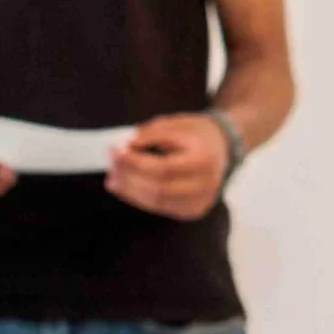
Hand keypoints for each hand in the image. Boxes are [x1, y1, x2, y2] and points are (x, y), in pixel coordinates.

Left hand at [107, 113, 229, 219]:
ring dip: (130, 192)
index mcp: (204, 160)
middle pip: (159, 189)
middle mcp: (207, 185)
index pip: (164, 168)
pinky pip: (161, 208)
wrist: (222, 147)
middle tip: (111, 165)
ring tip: (113, 179)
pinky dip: (140, 199)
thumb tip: (125, 147)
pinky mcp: (193, 210)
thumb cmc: (196, 133)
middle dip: (129, 178)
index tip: (115, 151)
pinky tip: (126, 188)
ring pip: (157, 203)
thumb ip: (150, 133)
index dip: (136, 162)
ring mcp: (201, 201)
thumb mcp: (175, 123)